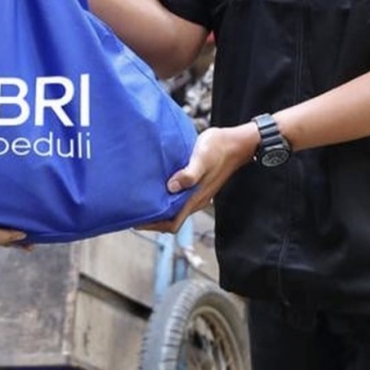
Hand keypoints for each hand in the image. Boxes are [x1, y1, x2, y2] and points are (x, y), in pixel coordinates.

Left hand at [142, 124, 258, 232]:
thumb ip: (189, 174)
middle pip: (170, 219)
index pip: (172, 223)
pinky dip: (166, 197)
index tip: (137, 220)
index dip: (154, 226)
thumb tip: (171, 187)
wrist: (236, 143)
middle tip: (133, 210)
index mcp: (195, 198)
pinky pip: (178, 197)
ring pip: (174, 208)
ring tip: (141, 199)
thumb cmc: (218, 148)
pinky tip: (157, 185)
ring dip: (159, 207)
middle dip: (152, 218)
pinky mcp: (197, 185)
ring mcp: (197, 193)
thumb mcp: (202, 158)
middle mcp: (195, 200)